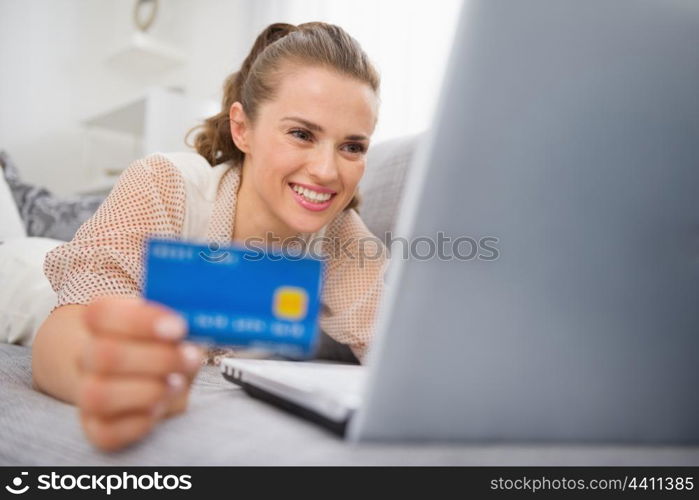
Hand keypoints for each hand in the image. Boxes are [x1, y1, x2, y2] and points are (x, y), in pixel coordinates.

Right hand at [76, 296, 202, 450]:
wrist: (143, 375)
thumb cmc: (164, 346)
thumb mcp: (174, 328)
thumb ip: (182, 324)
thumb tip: (203, 324)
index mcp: (102, 323)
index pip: (101, 313)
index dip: (140, 321)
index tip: (178, 328)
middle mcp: (88, 357)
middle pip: (104, 355)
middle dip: (158, 358)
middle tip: (190, 359)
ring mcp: (87, 394)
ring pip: (98, 396)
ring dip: (148, 391)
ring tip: (177, 384)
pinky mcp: (97, 427)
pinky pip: (106, 433)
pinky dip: (140, 423)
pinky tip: (162, 408)